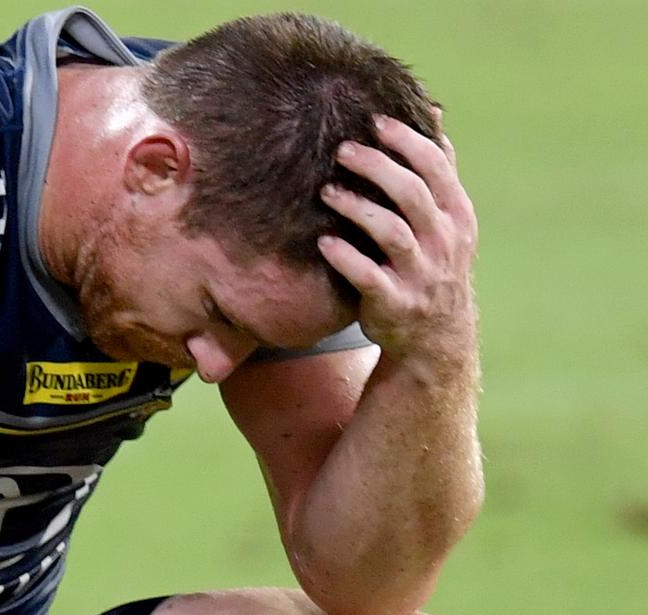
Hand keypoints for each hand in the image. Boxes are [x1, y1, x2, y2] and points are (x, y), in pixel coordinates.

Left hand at [317, 114, 478, 376]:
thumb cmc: (432, 262)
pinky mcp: (395, 302)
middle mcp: (443, 241)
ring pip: (391, 232)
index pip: (436, 167)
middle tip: (342, 150)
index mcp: (455, 214)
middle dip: (377, 166)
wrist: (436, 337)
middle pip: (412, 193)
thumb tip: (434, 113)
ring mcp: (420, 273)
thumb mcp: (447, 218)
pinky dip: (346, 257)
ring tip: (326, 192)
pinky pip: (369, 276)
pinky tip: (324, 242)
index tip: (375, 121)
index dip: (406, 141)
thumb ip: (438, 170)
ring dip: (356, 208)